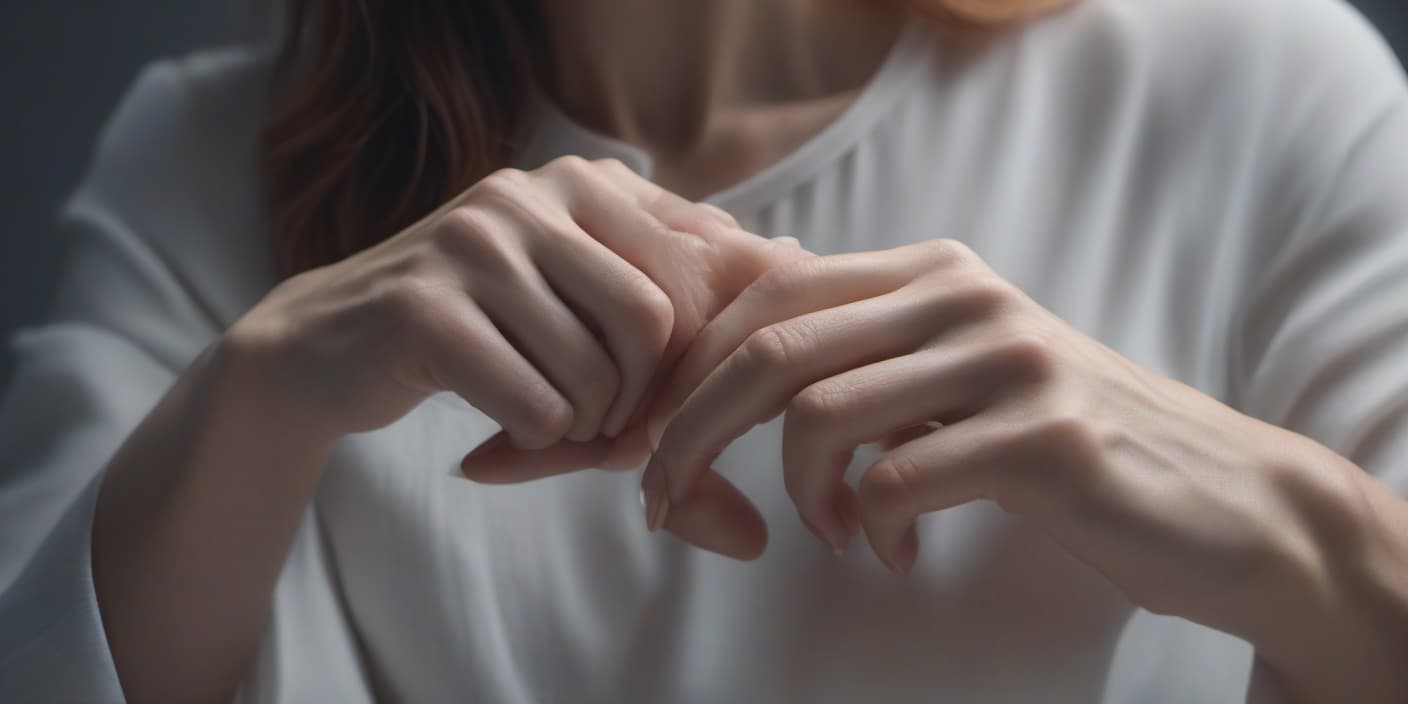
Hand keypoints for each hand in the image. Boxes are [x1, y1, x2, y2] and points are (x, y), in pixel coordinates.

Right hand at [229, 156, 801, 461]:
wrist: (330, 347)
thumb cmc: (486, 330)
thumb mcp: (585, 301)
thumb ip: (687, 305)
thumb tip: (805, 267)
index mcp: (586, 182)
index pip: (704, 265)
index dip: (702, 351)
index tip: (672, 391)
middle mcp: (534, 193)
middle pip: (658, 324)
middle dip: (644, 398)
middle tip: (607, 424)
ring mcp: (475, 243)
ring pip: (598, 372)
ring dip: (588, 426)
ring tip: (553, 419)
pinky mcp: (426, 307)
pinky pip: (537, 404)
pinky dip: (539, 438)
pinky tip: (508, 431)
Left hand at [640, 238, 1362, 640]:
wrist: (1216, 497)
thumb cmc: (1056, 445)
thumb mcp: (953, 377)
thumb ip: (864, 357)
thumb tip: (727, 370)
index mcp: (929, 273)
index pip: (767, 296)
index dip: (689, 373)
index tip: (653, 443)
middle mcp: (963, 295)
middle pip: (772, 349)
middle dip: (692, 434)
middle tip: (665, 504)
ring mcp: (1009, 359)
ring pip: (822, 413)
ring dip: (799, 494)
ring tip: (832, 533)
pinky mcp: (1048, 435)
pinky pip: (901, 482)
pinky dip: (876, 530)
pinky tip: (901, 552)